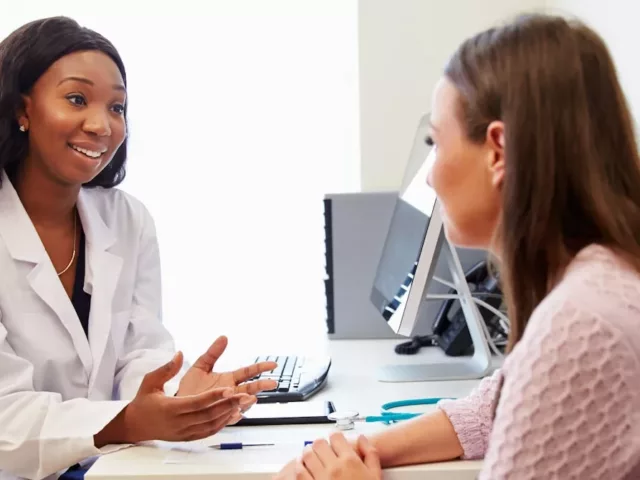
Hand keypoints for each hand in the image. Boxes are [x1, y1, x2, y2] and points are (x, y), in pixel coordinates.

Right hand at [95, 352, 246, 446]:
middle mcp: (178, 423)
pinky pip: (208, 432)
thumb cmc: (143, 401)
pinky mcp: (188, 437)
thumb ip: (166, 369)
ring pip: (211, 425)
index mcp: (169, 409)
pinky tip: (233, 414)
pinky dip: (222, 423)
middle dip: (228, 405)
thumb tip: (179, 354)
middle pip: (207, 415)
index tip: (229, 388)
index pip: (196, 403)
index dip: (214, 396)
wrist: (135, 425)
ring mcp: (184, 433)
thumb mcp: (150, 382)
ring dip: (229, 414)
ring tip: (244, 403)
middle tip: (245, 395)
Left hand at [176, 336, 276, 417]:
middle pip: (250, 388)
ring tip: (252, 398)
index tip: (273, 364)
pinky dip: (234, 416)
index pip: (248, 372)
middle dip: (261, 386)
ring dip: (247, 401)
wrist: (177, 407)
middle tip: (272, 383)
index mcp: (229, 379)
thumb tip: (223, 337)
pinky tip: (238, 414)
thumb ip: (212, 353)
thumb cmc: (190, 388)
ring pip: (242, 404)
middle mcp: (231, 393)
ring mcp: (226, 405)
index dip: (261, 367)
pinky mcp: (218, 418)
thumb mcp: (200, 366)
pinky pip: (229, 419)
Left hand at [276, 433, 381, 479]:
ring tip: (311, 455)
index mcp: (350, 462)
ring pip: (307, 455)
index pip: (336, 437)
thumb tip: (362, 439)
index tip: (334, 440)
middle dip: (320, 444)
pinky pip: (300, 472)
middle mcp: (334, 468)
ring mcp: (321, 478)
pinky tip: (303, 466)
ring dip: (308, 453)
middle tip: (322, 448)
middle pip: (319, 443)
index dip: (335, 436)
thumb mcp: (375, 475)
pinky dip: (299, 466)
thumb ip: (370, 454)